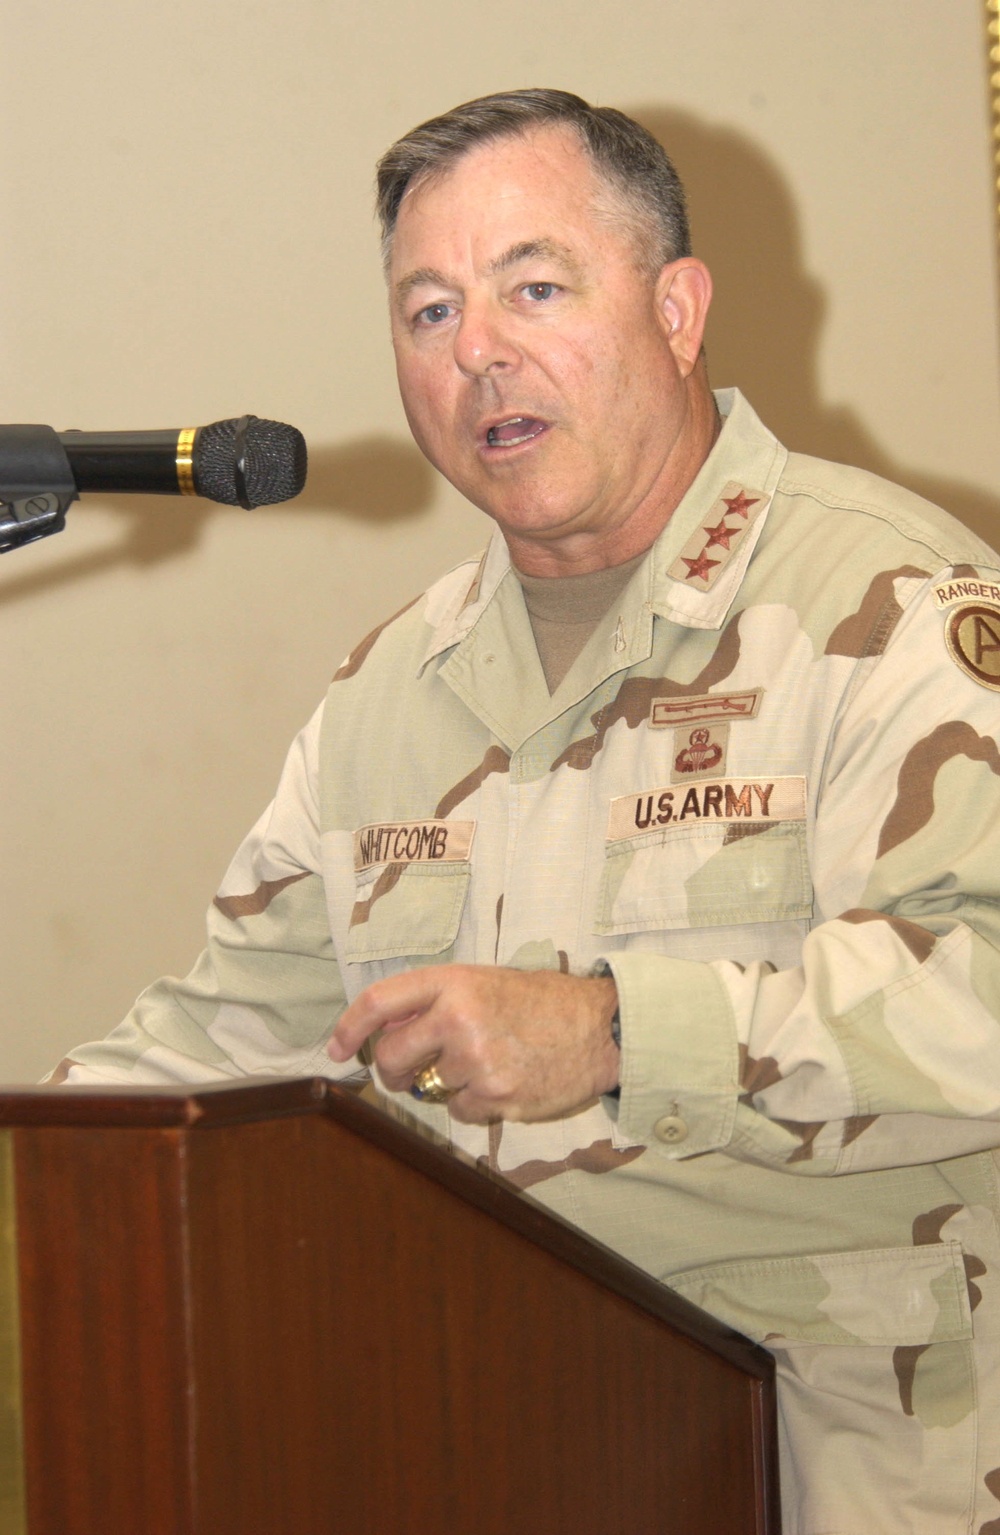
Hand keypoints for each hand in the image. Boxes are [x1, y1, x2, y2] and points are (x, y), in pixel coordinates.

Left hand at [328, 965, 619, 1123]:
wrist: (600, 1027)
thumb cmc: (541, 1003)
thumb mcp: (485, 981)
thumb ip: (435, 1000)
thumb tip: (381, 1032)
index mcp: (453, 982)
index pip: (379, 1002)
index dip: (348, 1028)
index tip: (335, 1048)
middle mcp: (458, 1018)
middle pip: (390, 1057)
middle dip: (392, 1070)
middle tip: (409, 1071)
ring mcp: (477, 1059)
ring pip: (428, 1088)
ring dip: (447, 1083)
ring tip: (487, 1062)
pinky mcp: (496, 1095)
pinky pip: (457, 1111)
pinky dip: (472, 1103)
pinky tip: (502, 1081)